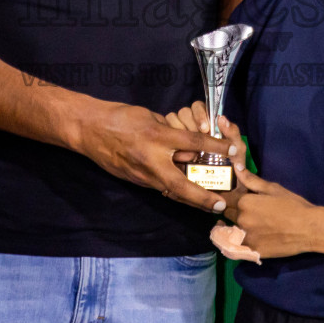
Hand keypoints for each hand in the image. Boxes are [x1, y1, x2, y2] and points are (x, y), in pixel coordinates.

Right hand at [79, 101, 236, 212]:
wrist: (89, 130)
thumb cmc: (121, 117)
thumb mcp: (150, 117)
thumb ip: (170, 132)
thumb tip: (186, 144)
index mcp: (157, 136)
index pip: (193, 142)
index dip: (216, 146)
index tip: (234, 150)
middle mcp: (152, 159)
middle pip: (183, 184)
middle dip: (203, 197)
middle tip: (222, 205)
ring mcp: (142, 174)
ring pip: (171, 192)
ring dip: (191, 199)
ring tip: (210, 205)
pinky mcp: (135, 181)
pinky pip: (159, 188)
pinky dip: (174, 192)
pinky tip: (187, 196)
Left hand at [225, 165, 318, 259]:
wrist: (310, 229)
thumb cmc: (294, 205)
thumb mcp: (273, 189)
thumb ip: (251, 180)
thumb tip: (236, 167)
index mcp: (244, 202)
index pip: (226, 200)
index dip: (231, 199)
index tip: (238, 200)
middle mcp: (241, 220)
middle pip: (229, 215)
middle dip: (235, 212)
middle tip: (250, 213)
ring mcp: (246, 237)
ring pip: (232, 231)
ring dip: (237, 227)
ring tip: (253, 226)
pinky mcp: (252, 251)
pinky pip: (239, 246)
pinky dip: (242, 242)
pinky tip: (253, 238)